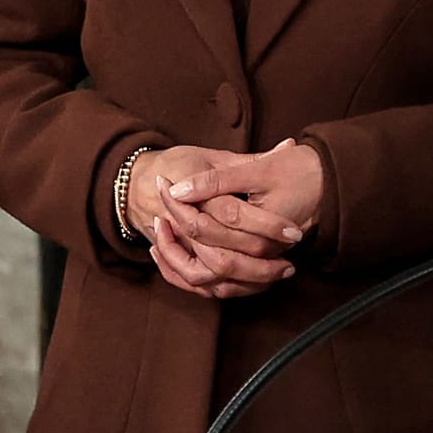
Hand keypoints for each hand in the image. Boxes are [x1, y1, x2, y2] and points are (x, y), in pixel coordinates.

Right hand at [125, 144, 306, 298]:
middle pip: (223, 258)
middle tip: (291, 264)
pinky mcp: (175, 259)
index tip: (294, 231)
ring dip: (246, 281)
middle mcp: (183, 227)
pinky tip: (254, 284)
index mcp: (195, 197)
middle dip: (260, 266)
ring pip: (211, 276)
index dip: (267, 225)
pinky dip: (226, 288)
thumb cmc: (179, 164)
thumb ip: (252, 158)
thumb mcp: (214, 157)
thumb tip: (291, 144)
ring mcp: (177, 247)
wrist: (139, 183)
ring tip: (278, 274)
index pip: (234, 216)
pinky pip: (199, 285)